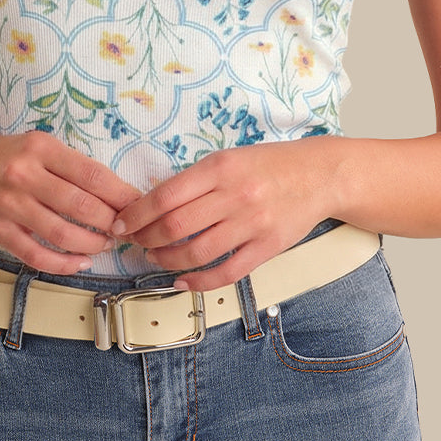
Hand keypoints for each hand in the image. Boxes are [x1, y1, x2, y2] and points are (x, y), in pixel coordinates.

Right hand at [0, 130, 141, 274]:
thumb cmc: (10, 154)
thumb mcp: (42, 145)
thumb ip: (73, 166)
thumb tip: (118, 193)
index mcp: (41, 149)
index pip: (92, 175)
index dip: (121, 194)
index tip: (139, 206)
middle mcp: (24, 176)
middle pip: (80, 206)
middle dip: (111, 222)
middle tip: (126, 229)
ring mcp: (9, 205)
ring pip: (61, 233)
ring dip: (91, 244)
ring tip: (106, 244)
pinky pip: (35, 255)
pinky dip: (62, 264)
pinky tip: (80, 262)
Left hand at [111, 138, 343, 291]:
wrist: (320, 174)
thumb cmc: (270, 164)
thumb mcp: (229, 158)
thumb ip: (196, 180)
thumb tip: (153, 205)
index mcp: (220, 167)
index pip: (166, 195)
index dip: (136, 214)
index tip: (121, 224)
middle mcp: (235, 195)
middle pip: (176, 226)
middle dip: (146, 238)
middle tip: (136, 242)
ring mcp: (253, 223)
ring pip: (197, 252)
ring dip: (168, 260)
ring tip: (155, 257)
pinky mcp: (267, 247)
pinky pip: (227, 272)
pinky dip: (200, 282)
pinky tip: (183, 282)